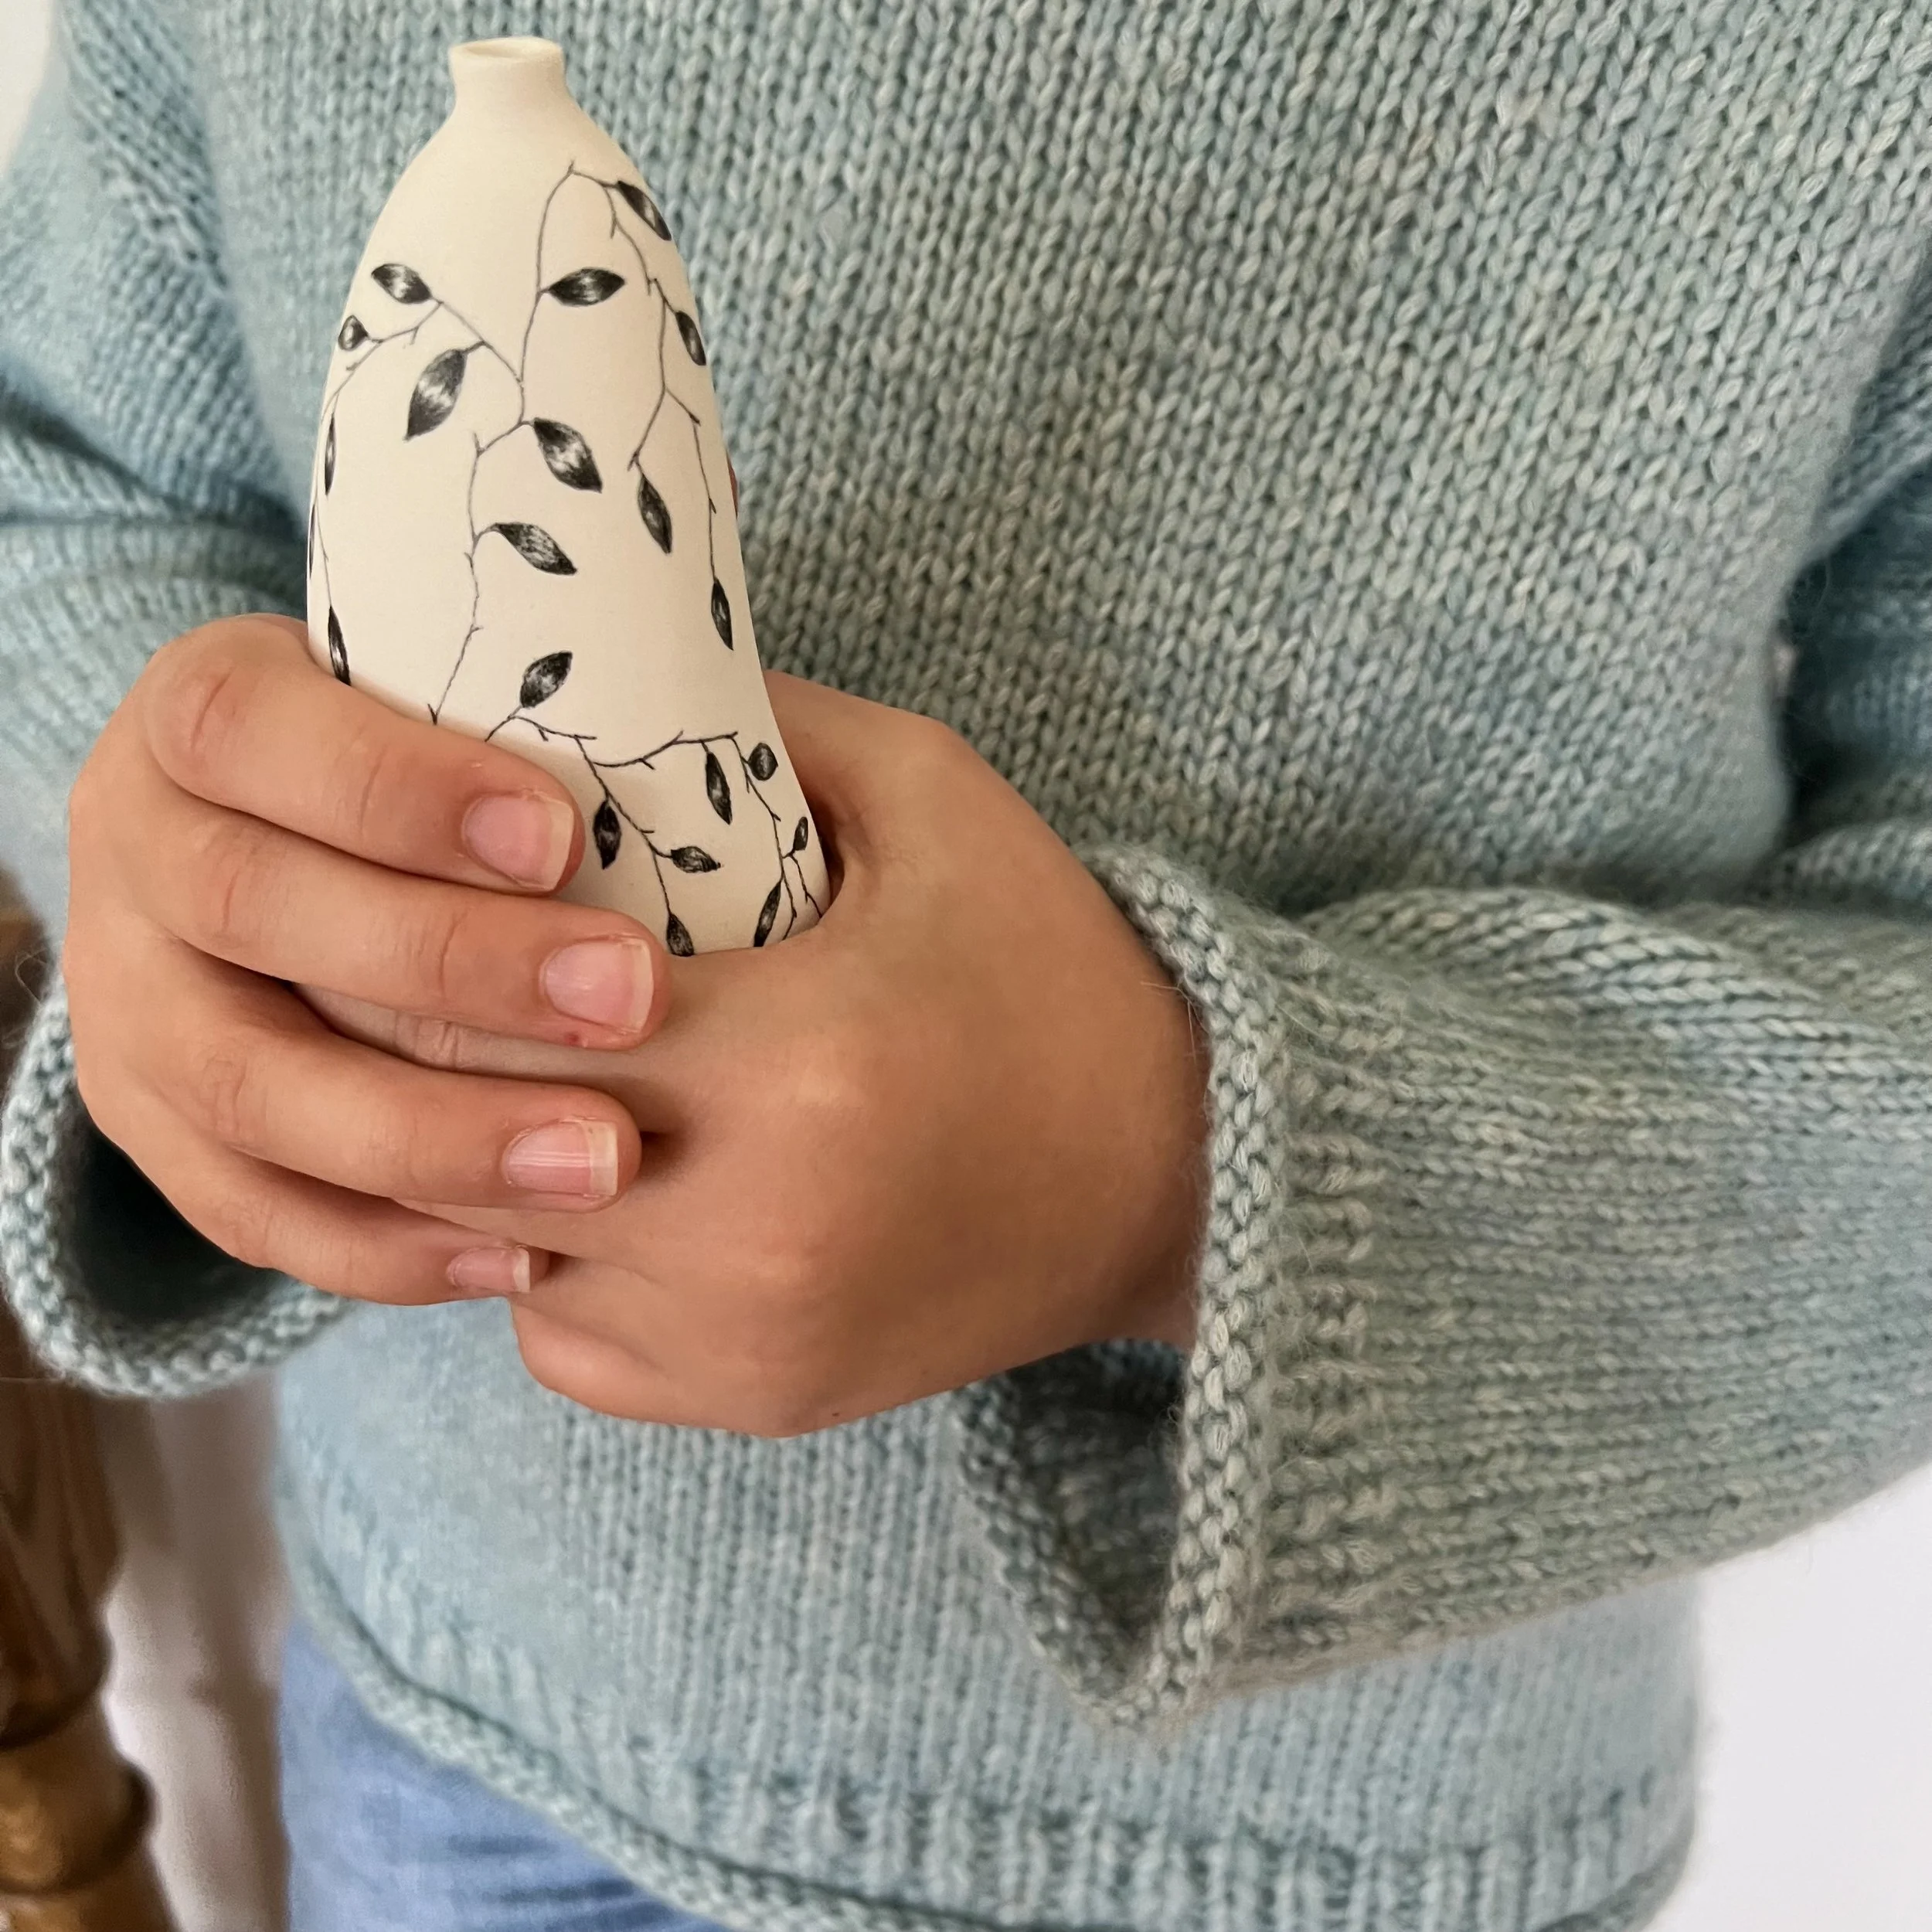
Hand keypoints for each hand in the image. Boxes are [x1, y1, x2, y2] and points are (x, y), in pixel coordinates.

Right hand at [63, 613, 676, 1303]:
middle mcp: (137, 853)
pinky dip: (391, 1246)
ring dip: (432, 1133)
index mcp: (205, 717)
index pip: (250, 727)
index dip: (397, 785)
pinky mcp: (157, 1137)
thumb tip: (731, 731)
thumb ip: (567, 697)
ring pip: (247, 1084)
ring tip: (604, 1161)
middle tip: (635, 1000)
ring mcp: (128, 1004)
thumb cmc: (431, 766)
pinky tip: (528, 1254)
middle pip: (250, 903)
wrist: (292, 861)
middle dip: (449, 960)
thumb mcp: (468, 694)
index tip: (561, 838)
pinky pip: (253, 1215)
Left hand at [322, 674, 1210, 1434]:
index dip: (402, 957)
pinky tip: (597, 1178)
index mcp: (795, 1064)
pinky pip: (564, 1338)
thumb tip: (597, 677)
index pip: (483, 1018)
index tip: (391, 900)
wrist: (1170, 1172)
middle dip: (410, 1059)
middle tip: (400, 980)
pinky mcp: (753, 1397)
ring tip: (489, 1072)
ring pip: (491, 1255)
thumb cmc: (1049, 971)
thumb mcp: (934, 799)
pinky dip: (548, 1260)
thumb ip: (765, 726)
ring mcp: (744, 1337)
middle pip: (457, 1147)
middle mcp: (752, 1228)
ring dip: (465, 1163)